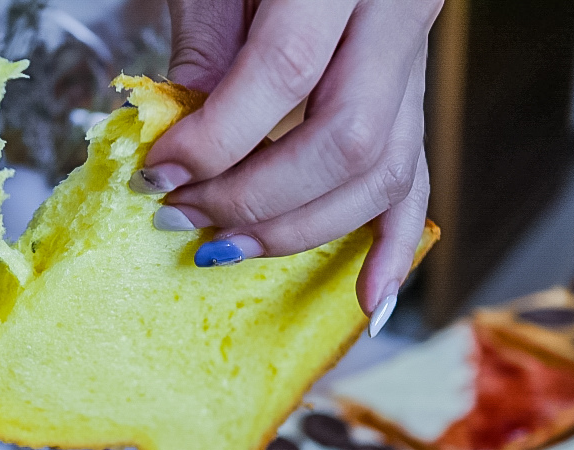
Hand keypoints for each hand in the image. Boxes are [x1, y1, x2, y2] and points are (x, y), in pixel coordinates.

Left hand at [132, 0, 441, 329]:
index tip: (158, 176)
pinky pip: (415, 178)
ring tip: (229, 247)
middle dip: (254, 197)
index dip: (216, 139)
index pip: (286, 72)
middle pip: (345, 140)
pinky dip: (393, 245)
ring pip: (383, 172)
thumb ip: (206, 48)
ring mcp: (415, 61)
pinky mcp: (413, 97)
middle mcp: (399, 15)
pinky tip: (368, 297)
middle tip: (186, 217)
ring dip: (301, 229)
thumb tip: (181, 146)